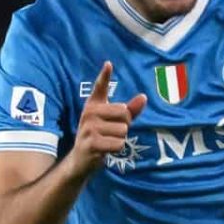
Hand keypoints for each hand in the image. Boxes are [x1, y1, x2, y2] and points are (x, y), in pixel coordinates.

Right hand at [69, 61, 148, 175]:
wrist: (80, 160)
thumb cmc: (100, 137)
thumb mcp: (113, 122)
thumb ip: (129, 111)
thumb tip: (144, 97)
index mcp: (94, 105)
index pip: (100, 87)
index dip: (104, 76)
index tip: (109, 64)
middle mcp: (89, 113)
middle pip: (124, 113)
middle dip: (125, 126)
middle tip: (111, 133)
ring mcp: (88, 128)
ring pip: (123, 130)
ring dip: (120, 139)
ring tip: (106, 142)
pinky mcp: (91, 143)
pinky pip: (118, 143)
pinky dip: (116, 149)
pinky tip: (104, 150)